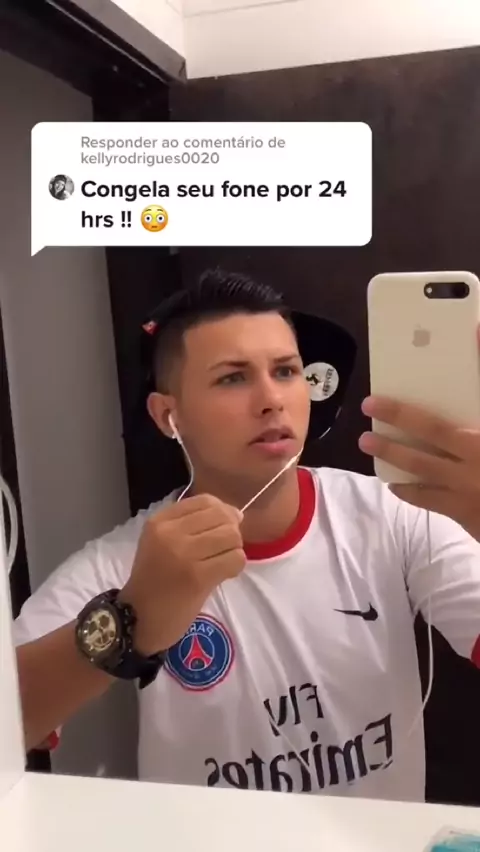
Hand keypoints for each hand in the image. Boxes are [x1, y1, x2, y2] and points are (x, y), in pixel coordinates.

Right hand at [120, 494, 244, 654]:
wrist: (137, 619)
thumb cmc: (154, 581)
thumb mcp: (162, 542)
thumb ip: (193, 524)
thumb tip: (236, 514)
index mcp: (160, 521)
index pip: (206, 501)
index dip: (223, 512)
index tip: (221, 530)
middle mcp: (170, 533)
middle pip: (223, 517)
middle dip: (231, 533)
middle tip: (222, 551)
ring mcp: (183, 554)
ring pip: (232, 536)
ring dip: (233, 550)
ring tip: (220, 564)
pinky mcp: (197, 576)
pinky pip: (235, 559)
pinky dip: (235, 567)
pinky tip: (222, 575)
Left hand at [358, 396, 479, 540]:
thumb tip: (478, 333)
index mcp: (478, 446)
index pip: (431, 426)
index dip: (399, 413)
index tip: (373, 403)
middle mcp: (469, 473)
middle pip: (419, 459)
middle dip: (388, 448)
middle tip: (364, 439)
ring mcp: (469, 500)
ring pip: (424, 487)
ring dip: (399, 475)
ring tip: (381, 470)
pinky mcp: (472, 521)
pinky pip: (438, 506)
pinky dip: (420, 497)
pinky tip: (408, 491)